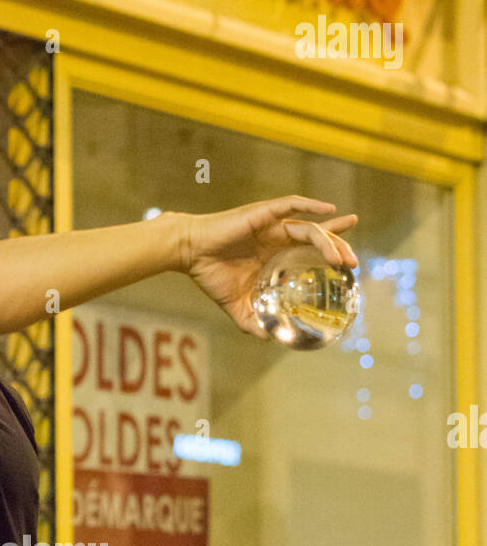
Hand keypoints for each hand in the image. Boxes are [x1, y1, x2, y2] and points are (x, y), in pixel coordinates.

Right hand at [181, 197, 357, 338]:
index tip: (350, 266)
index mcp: (275, 254)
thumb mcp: (236, 306)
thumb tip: (270, 339)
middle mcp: (277, 236)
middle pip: (317, 239)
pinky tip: (328, 210)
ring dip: (329, 239)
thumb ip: (253, 321)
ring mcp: (271, 224)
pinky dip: (310, 206)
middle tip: (354, 264)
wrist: (190, 254)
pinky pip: (290, 206)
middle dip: (339, 249)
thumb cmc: (211, 275)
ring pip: (309, 228)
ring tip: (341, 256)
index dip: (332, 254)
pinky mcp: (262, 213)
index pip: (311, 250)